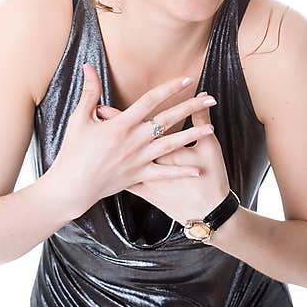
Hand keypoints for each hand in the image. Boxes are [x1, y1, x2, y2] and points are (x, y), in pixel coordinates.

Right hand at [49, 63, 216, 217]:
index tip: (187, 79)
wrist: (71, 186)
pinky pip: (164, 173)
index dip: (169, 88)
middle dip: (191, 108)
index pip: (150, 100)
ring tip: (211, 129)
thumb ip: (89, 92)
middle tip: (210, 99)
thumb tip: (88, 66)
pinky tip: (198, 168)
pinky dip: (181, 171)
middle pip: (168, 120)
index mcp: (121, 124)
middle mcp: (133, 140)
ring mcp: (138, 159)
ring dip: (192, 136)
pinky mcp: (139, 176)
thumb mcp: (78, 118)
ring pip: (171, 145)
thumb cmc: (73, 151)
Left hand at [97, 91, 230, 225]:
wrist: (205, 212)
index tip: (108, 102)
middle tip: (95, 111)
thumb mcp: (209, 146)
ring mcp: (143, 175)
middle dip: (109, 122)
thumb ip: (201, 117)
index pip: (140, 119)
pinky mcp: (142, 190)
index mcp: (161, 144)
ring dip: (108, 144)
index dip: (123, 109)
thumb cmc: (211, 177)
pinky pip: (121, 178)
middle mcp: (148, 157)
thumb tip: (202, 95)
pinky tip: (104, 165)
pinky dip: (111, 170)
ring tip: (96, 135)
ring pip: (120, 155)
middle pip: (125, 135)